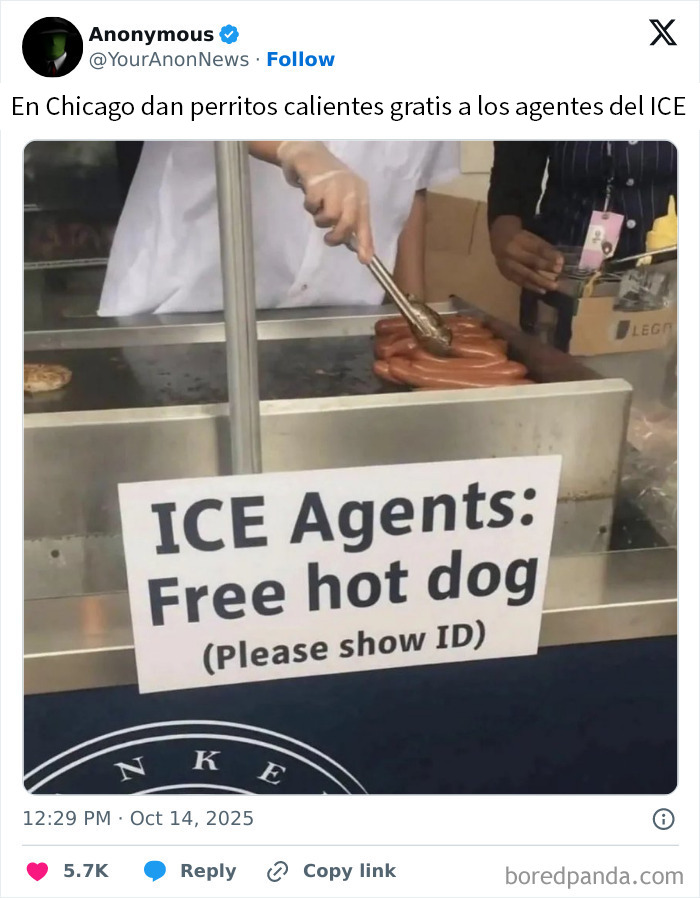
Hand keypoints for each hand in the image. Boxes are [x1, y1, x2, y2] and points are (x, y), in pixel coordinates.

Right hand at [276, 141, 373, 262]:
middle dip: (337, 236)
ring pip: (330, 216)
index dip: (365, 242)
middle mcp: (351, 188)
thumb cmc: (326, 183)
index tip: (365, 260)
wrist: (307, 154)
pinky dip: (309, 206)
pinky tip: (309, 196)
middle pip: (349, 222)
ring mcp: (334, 184)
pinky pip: (312, 206)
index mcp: (360, 193)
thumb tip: (360, 252)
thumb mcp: (342, 201)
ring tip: (317, 209)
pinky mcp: (316, 182)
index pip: (365, 221)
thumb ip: (350, 223)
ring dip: (320, 219)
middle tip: (329, 239)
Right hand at [490, 217, 563, 293]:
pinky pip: (520, 282)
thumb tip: (559, 261)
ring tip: (553, 286)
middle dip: (546, 267)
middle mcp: (511, 253)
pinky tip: (542, 290)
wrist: (498, 240)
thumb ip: (544, 248)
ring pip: (525, 275)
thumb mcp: (532, 238)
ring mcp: (507, 265)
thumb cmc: (520, 238)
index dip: (549, 255)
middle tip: (559, 273)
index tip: (561, 262)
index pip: (536, 248)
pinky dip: (532, 287)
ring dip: (540, 282)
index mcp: (519, 240)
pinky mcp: (506, 274)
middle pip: (531, 261)